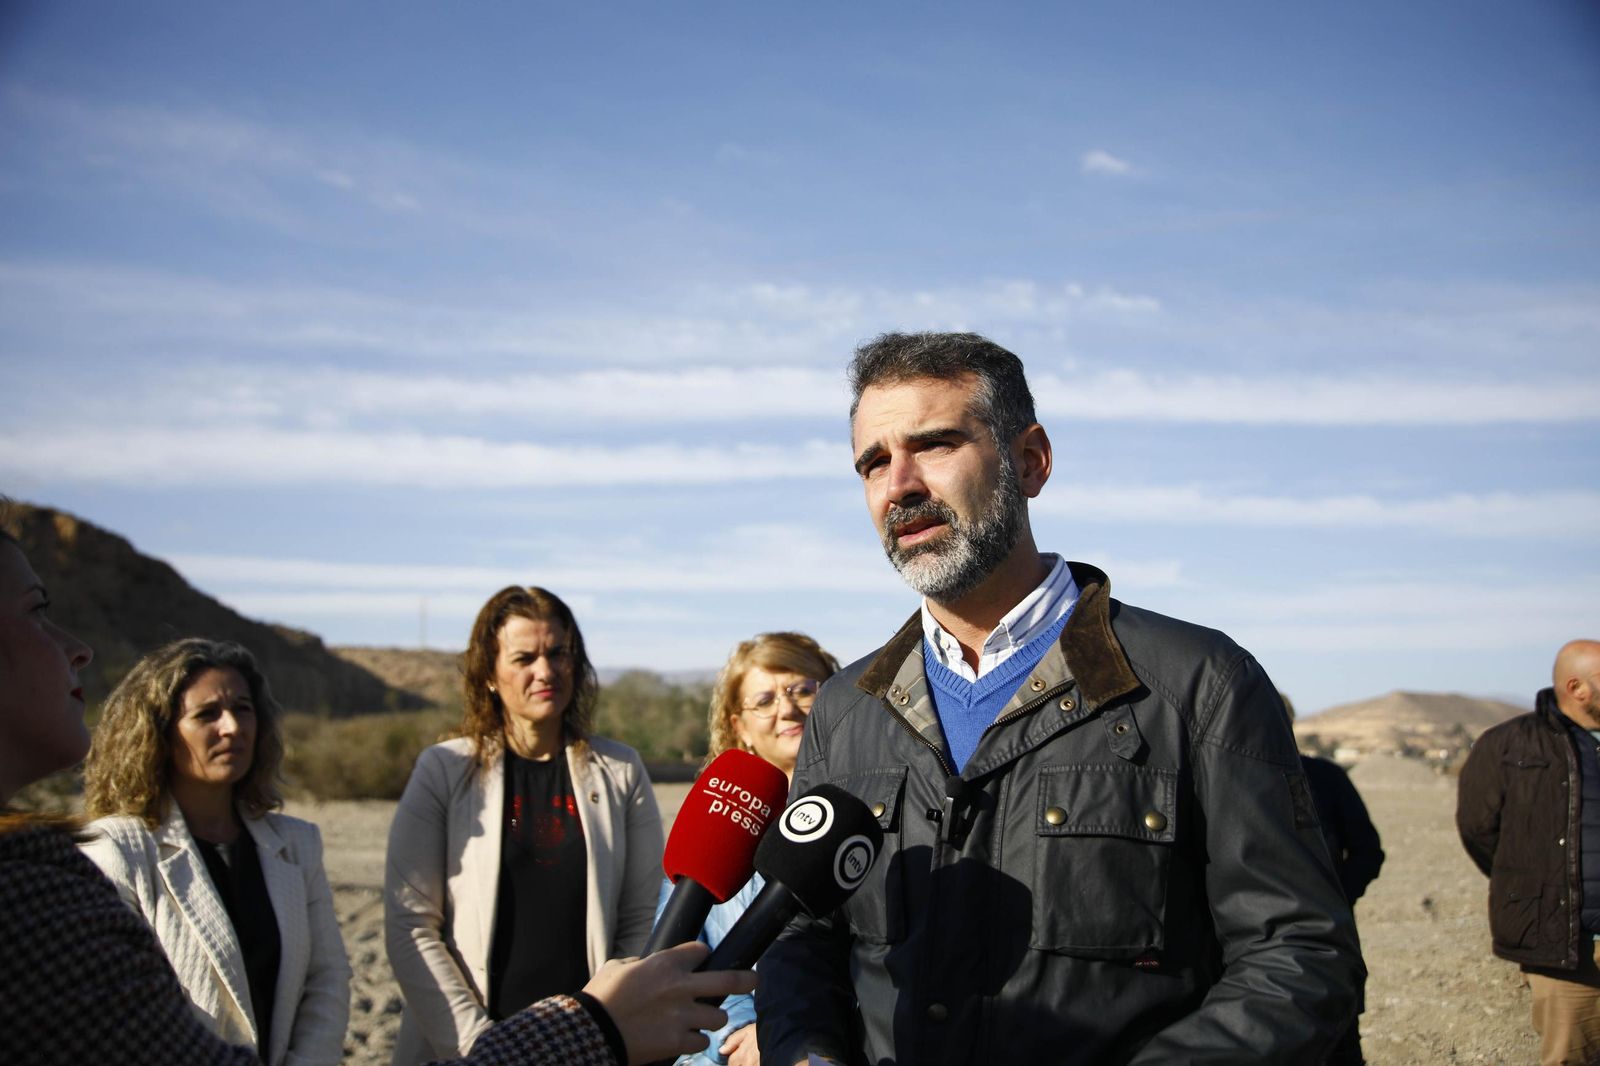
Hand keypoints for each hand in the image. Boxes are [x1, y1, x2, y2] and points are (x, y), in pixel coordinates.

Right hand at [582, 942, 756, 1064]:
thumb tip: (647, 966)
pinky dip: (694, 1041)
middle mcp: (680, 987)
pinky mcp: (677, 1042)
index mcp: (665, 963)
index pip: (701, 951)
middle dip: (745, 979)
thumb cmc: (600, 998)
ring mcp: (682, 1016)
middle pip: (729, 980)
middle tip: (752, 980)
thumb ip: (640, 963)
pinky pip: (701, 1042)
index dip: (701, 955)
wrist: (591, 1033)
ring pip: (719, 1017)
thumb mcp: (617, 967)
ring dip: (712, 1019)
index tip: (701, 961)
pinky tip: (683, 1038)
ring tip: (702, 1021)